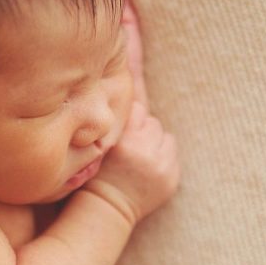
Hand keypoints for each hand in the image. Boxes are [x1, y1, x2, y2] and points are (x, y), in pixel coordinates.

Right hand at [83, 100, 179, 225]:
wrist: (107, 208)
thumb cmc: (94, 170)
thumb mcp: (95, 139)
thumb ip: (109, 112)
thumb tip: (127, 56)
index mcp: (122, 141)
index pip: (136, 107)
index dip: (129, 115)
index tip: (128, 98)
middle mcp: (143, 152)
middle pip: (151, 121)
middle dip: (141, 129)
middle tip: (127, 148)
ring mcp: (160, 166)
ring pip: (162, 134)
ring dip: (152, 141)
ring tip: (137, 157)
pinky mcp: (172, 178)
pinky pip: (171, 152)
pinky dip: (162, 156)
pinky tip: (147, 167)